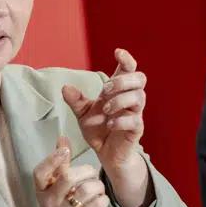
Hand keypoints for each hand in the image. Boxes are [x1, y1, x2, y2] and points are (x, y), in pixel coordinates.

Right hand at [32, 136, 107, 206]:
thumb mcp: (56, 189)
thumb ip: (60, 164)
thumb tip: (62, 137)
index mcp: (42, 191)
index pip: (40, 172)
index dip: (52, 159)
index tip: (65, 151)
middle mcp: (49, 202)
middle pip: (68, 177)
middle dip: (86, 171)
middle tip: (92, 174)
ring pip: (86, 190)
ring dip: (98, 186)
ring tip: (98, 189)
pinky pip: (96, 205)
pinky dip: (103, 200)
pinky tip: (101, 201)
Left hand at [62, 50, 153, 206]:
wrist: (105, 154)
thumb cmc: (98, 129)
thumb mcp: (83, 114)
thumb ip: (76, 101)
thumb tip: (65, 87)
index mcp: (119, 91)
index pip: (129, 69)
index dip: (127, 59)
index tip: (117, 52)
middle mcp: (130, 99)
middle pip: (140, 78)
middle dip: (122, 81)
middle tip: (104, 91)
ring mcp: (135, 114)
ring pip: (140, 98)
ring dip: (120, 100)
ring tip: (105, 110)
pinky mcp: (136, 130)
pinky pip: (135, 120)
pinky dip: (121, 120)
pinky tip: (109, 124)